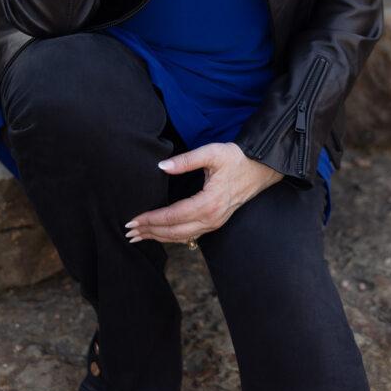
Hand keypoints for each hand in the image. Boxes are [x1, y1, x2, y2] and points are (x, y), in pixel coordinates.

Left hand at [124, 143, 283, 244]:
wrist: (261, 168)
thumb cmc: (236, 158)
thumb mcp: (212, 153)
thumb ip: (186, 160)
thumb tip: (161, 166)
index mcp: (209, 202)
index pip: (173, 216)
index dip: (151, 219)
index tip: (132, 220)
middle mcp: (211, 218)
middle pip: (174, 231)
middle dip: (150, 232)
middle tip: (129, 232)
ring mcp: (214, 223)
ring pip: (182, 236)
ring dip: (159, 237)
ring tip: (139, 236)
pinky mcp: (216, 222)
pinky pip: (190, 234)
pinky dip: (172, 236)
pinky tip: (161, 234)